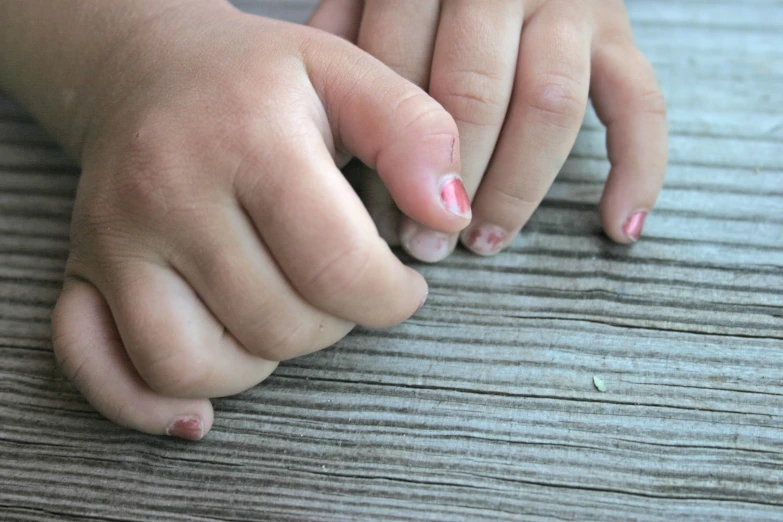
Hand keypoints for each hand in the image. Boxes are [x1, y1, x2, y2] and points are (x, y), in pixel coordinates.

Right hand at [49, 1, 467, 437]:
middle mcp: (167, 191)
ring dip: (260, 362)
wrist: (149, 72)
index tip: (400, 285)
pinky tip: (197, 405)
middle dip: (333, 323)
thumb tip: (448, 219)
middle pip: (276, 324)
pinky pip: (101, 370)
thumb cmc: (259, 81)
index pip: (337, 266)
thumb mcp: (350, 73)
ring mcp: (113, 238)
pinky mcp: (82, 272)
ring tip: (282, 314)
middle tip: (340, 285)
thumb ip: (415, 136)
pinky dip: (150, 403)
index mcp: (248, 137)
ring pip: (193, 365)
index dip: (391, 297)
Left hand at [311, 0, 667, 260]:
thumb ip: (351, 38)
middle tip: (425, 245)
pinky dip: (638, 170)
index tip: (373, 217)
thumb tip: (327, 134)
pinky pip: (642, 104)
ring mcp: (573, 4)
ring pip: (551, 107)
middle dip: (448, 181)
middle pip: (476, 95)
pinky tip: (617, 227)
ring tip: (485, 243)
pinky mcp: (620, 30)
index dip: (387, 152)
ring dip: (517, 189)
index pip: (402, 72)